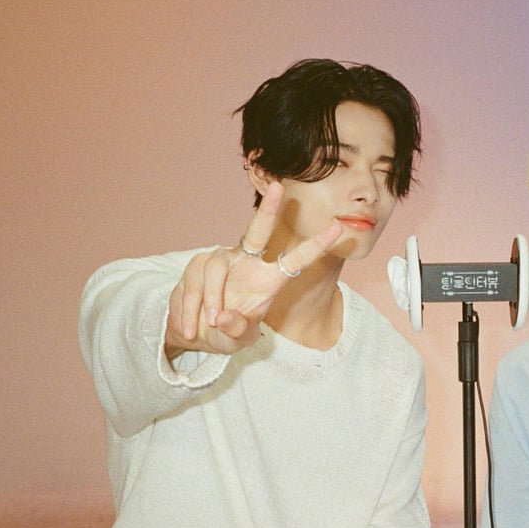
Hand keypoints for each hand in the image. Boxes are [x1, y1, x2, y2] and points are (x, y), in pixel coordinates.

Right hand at [165, 182, 341, 356]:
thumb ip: (237, 330)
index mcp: (268, 280)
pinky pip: (193, 284)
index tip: (338, 227)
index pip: (295, 259)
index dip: (316, 245)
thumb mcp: (237, 340)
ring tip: (209, 324)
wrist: (192, 333)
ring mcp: (220, 261)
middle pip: (257, 231)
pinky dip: (190, 309)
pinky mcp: (196, 265)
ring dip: (211, 299)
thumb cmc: (225, 332)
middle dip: (268, 209)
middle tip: (278, 187)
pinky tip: (190, 328)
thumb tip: (224, 317)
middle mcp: (247, 263)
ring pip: (215, 269)